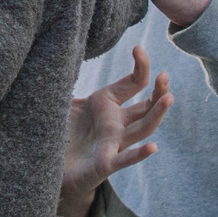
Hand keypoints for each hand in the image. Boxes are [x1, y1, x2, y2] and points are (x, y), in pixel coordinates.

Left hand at [57, 48, 172, 216]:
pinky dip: (138, 154)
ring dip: (156, 115)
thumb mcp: (67, 102)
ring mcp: (113, 144)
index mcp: (108, 106)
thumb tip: (65, 55)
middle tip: (165, 76)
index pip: (134, 84)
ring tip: (169, 99)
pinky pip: (125, 159)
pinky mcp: (105, 164)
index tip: (139, 48)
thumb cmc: (61, 134)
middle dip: (158, 92)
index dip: (141, 66)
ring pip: (142, 129)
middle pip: (146, 108)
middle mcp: (116, 124)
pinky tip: (152, 148)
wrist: (48, 168)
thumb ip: (71, 81)